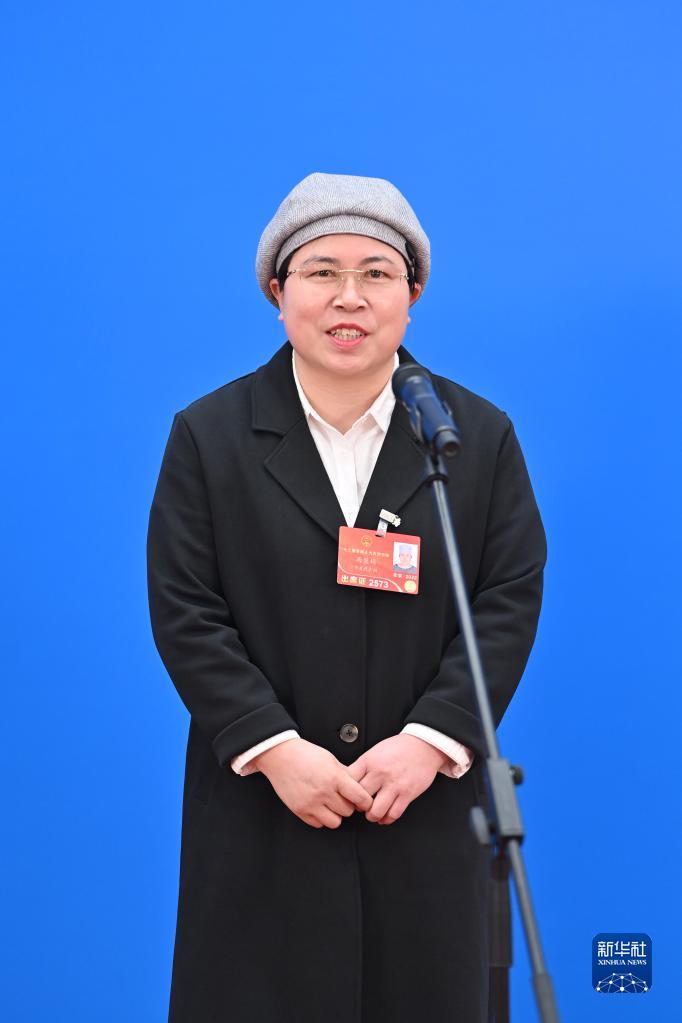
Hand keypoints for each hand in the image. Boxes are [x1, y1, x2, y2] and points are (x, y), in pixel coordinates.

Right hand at [253, 737, 373, 829]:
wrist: (280, 756)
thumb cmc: (305, 754)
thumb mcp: (330, 759)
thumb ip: (345, 774)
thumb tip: (359, 786)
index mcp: (334, 777)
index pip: (360, 798)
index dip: (366, 801)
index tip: (365, 801)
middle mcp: (324, 792)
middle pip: (348, 811)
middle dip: (348, 805)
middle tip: (343, 797)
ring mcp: (311, 803)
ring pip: (335, 822)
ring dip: (335, 814)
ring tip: (331, 803)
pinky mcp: (300, 811)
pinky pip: (318, 824)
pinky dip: (321, 818)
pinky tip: (319, 806)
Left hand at [346, 734, 446, 824]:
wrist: (424, 746)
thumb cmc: (399, 747)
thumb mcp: (376, 750)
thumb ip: (363, 765)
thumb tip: (349, 779)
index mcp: (369, 761)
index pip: (349, 780)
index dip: (345, 790)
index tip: (347, 795)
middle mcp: (380, 773)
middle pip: (360, 798)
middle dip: (357, 806)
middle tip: (359, 807)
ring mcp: (394, 784)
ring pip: (376, 811)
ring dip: (372, 816)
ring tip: (371, 814)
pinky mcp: (407, 793)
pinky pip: (394, 813)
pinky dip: (387, 819)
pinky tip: (385, 816)